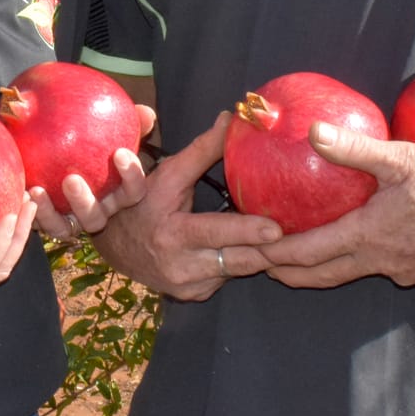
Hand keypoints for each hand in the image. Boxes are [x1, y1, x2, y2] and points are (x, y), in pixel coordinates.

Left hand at [30, 103, 155, 239]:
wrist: (51, 150)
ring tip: (39, 190)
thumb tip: (146, 112)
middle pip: (100, 215)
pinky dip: (36, 211)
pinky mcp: (54, 224)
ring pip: (71, 224)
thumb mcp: (103, 126)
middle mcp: (101, 209)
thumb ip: (127, 120)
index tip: (119, 152)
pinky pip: (47, 224)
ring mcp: (76, 220)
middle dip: (85, 200)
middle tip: (70, 178)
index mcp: (117, 190)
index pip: (133, 190)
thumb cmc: (88, 138)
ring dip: (52, 210)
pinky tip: (24, 191)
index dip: (131, 175)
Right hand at [90, 112, 283, 301]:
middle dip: (271, 250)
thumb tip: (231, 119)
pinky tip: (251, 248)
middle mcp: (181, 267)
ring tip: (285, 239)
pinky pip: (228, 278)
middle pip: (239, 259)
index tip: (276, 229)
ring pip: (239, 270)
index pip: (215, 232)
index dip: (247, 231)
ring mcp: (188, 286)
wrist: (114, 248)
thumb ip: (201, 151)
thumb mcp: (167, 175)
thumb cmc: (142, 204)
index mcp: (172, 234)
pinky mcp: (194, 296)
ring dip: (260, 254)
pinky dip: (240, 262)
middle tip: (301, 237)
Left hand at [256, 120, 414, 287]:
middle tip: (257, 264)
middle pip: (321, 275)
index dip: (276, 254)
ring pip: (347, 274)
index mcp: (369, 236)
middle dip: (286, 272)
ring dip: (316, 271)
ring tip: (291, 262)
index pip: (309, 253)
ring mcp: (400, 269)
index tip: (250, 250)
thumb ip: (355, 149)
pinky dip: (350, 263)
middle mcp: (380, 261)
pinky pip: (374, 268)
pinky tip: (350, 245)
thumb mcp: (404, 159)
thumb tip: (312, 131)